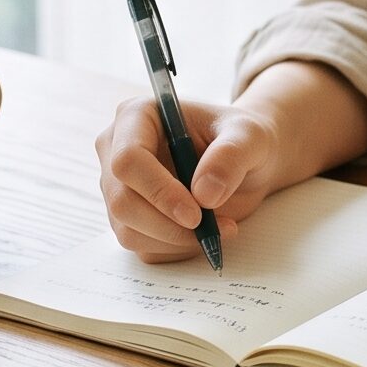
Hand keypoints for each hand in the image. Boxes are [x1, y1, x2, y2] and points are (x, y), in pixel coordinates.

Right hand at [96, 96, 282, 263]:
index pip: (128, 159)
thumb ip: (230, 156)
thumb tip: (204, 193)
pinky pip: (143, 248)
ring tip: (221, 227)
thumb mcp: (249, 137)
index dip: (158, 190)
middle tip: (211, 229)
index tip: (196, 214)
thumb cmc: (242, 139)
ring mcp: (119, 188)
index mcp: (137, 117)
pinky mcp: (129, 218)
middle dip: (167, 224)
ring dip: (176, 240)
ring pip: (129, 231)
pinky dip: (177, 249)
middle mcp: (117, 151)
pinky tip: (205, 233)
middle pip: (122, 201)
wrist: (245, 162)